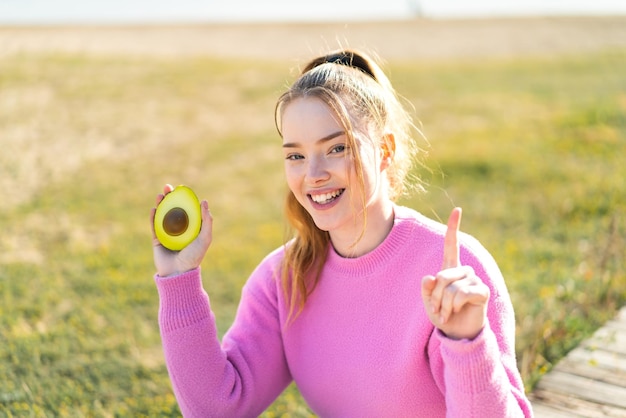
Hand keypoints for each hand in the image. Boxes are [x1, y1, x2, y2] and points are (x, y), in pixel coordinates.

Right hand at [150, 184, 212, 276]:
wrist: (178, 273)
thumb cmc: (194, 256)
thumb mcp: (205, 238)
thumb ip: (207, 221)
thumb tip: (204, 201)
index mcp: (191, 228)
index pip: (187, 209)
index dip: (183, 198)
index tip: (181, 189)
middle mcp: (179, 230)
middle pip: (173, 209)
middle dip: (170, 197)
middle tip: (168, 187)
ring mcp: (167, 234)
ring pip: (162, 215)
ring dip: (161, 204)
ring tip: (161, 195)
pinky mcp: (157, 240)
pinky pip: (154, 226)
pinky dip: (153, 217)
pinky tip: (154, 208)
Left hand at [421, 208, 489, 339]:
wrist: (458, 334)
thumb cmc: (443, 315)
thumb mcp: (429, 301)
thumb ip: (426, 289)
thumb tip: (429, 277)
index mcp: (451, 269)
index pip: (452, 245)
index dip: (454, 228)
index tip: (457, 209)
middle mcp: (464, 271)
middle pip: (442, 276)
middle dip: (435, 296)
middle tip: (436, 310)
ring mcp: (474, 280)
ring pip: (451, 287)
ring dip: (444, 304)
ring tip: (447, 313)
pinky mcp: (482, 291)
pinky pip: (462, 293)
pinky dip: (454, 306)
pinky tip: (457, 312)